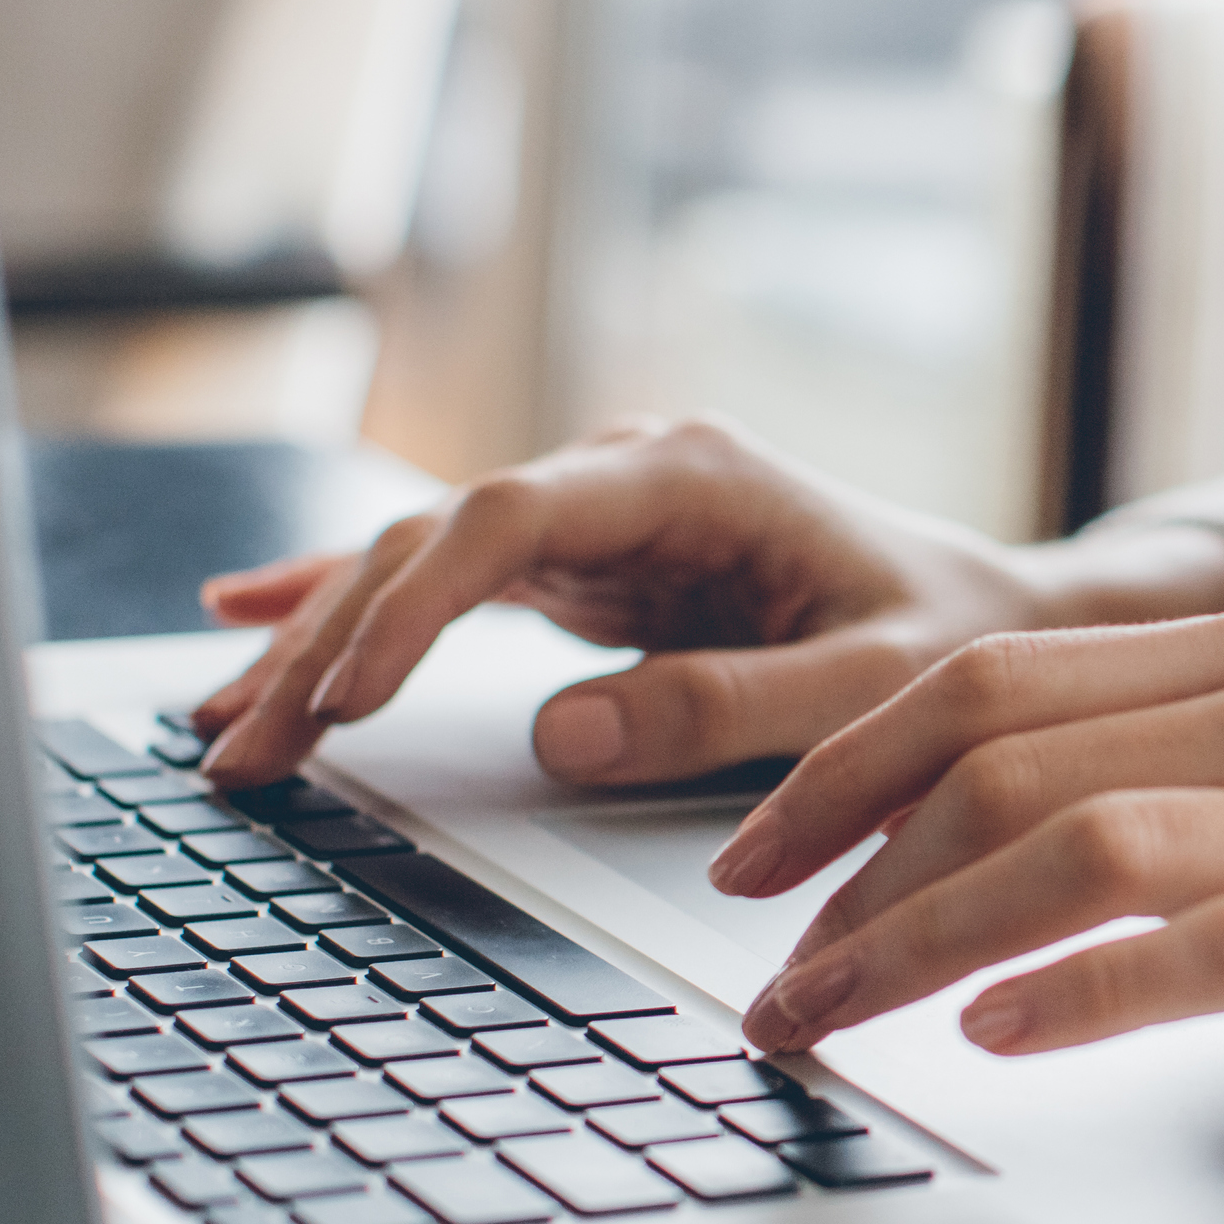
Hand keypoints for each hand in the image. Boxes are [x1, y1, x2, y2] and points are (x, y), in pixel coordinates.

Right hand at [186, 417, 1223, 789]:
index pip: (510, 518)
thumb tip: (560, 736)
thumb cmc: (953, 647)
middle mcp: (625, 476)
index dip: (413, 600)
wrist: (1004, 623)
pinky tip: (243, 621)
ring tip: (219, 730)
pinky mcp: (584, 568)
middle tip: (242, 748)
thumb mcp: (871, 687)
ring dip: (314, 644)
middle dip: (327, 643)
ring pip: (417, 564)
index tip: (345, 692)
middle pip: (434, 541)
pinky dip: (346, 608)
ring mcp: (596, 518)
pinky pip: (441, 583)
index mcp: (691, 475)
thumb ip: (730, 708)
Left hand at [712, 601, 1223, 1168]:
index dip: (839, 767)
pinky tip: (999, 1036)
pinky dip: (1084, 990)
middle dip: (843, 867)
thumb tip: (959, 840)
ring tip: (831, 1019)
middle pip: (1006, 750)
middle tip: (761, 976)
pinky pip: (1218, 945)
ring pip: (1083, 841)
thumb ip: (1178, 776)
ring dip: (919, 941)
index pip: (993, 676)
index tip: (745, 863)